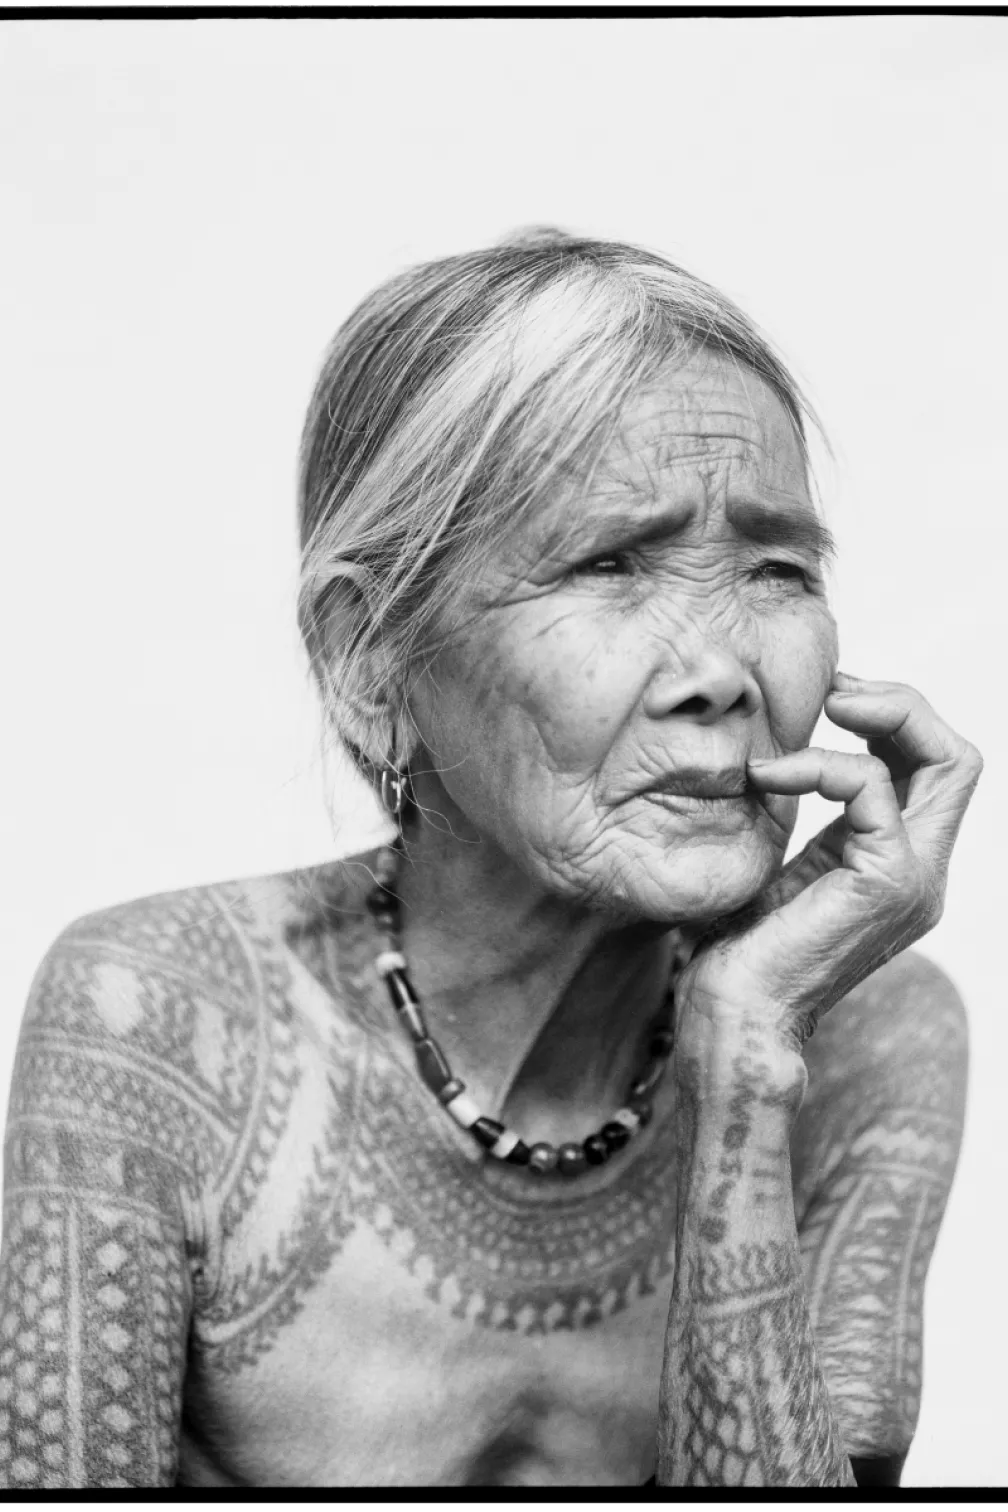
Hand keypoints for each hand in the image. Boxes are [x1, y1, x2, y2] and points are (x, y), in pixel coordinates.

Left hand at [673, 673, 982, 1058]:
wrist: (735, 1013)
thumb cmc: (741, 950)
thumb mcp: (779, 863)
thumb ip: (802, 814)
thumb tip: (777, 751)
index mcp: (897, 865)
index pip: (935, 770)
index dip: (894, 719)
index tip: (831, 699)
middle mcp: (922, 872)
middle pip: (958, 757)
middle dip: (901, 703)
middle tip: (836, 691)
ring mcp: (914, 880)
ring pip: (948, 760)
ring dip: (880, 714)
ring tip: (818, 711)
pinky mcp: (887, 882)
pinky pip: (869, 784)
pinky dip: (819, 763)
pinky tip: (769, 775)